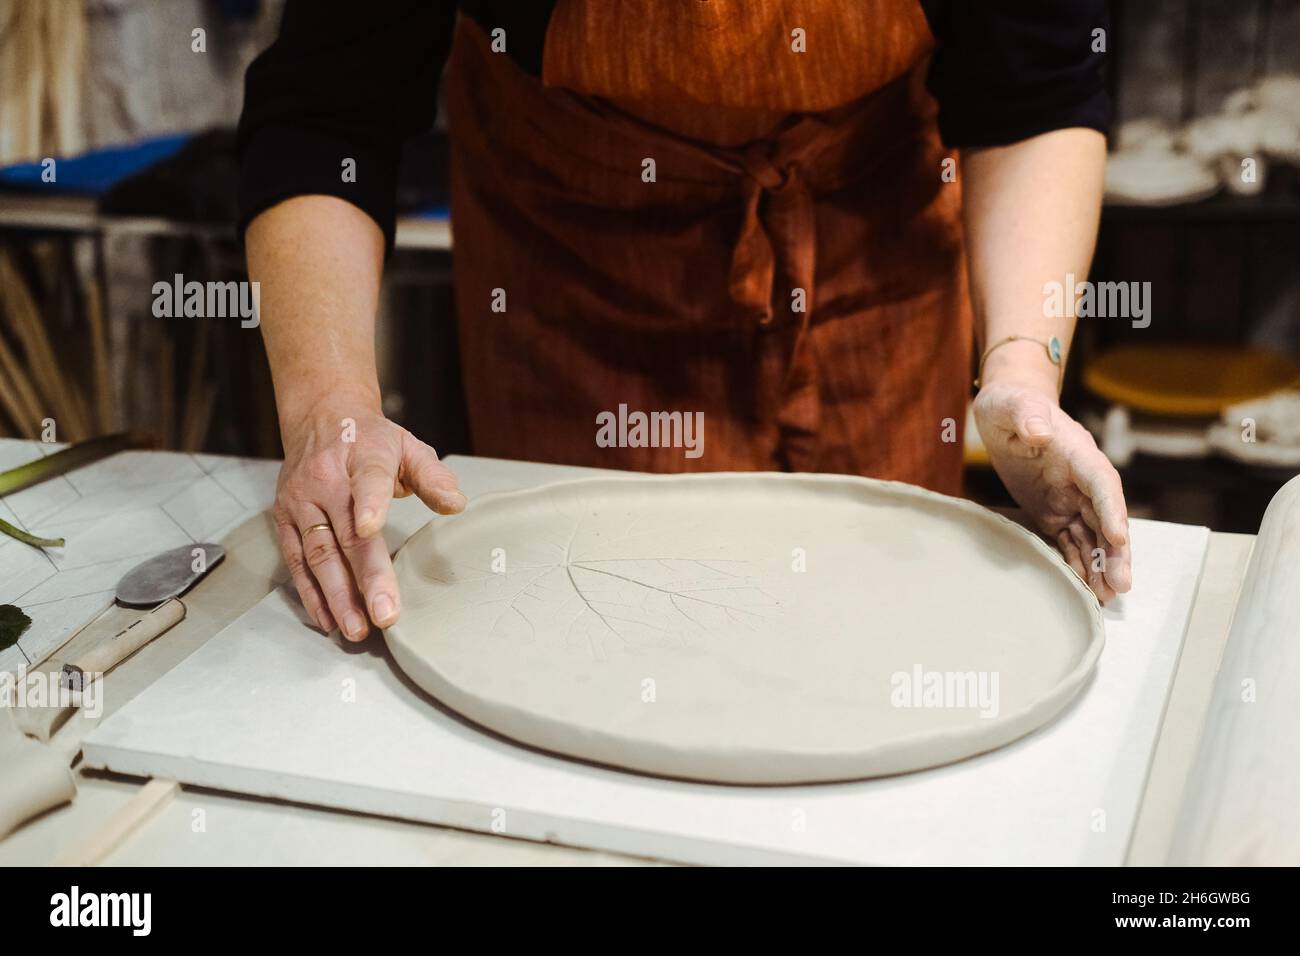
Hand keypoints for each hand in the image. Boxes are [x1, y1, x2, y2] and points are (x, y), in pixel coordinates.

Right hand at [272, 395, 465, 639]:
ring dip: (337, 596)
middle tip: (385, 614)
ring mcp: (301, 502)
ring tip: (357, 628)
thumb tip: (456, 505)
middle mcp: (325, 481)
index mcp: (362, 457)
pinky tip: (329, 618)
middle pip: (346, 535)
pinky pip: (297, 562)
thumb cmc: (370, 439)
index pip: (367, 479)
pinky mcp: (284, 520)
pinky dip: (312, 593)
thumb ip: (433, 476)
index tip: (372, 528)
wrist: (320, 419)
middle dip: (366, 578)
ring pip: (318, 555)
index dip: (370, 503)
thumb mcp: (408, 445)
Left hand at [974, 377, 1131, 601]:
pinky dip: (1079, 564)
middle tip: (1121, 585)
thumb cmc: (1012, 404)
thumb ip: (1027, 415)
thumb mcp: (1013, 405)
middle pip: (1105, 518)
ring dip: (1101, 566)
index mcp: (1078, 453)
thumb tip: (1039, 430)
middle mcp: (1082, 479)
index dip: (1111, 510)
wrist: (1007, 412)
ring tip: (1106, 598)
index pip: (1101, 483)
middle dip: (1115, 552)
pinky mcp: (1055, 512)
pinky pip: (1071, 541)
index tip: (1118, 537)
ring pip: (1092, 536)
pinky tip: (1086, 588)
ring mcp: (1071, 498)